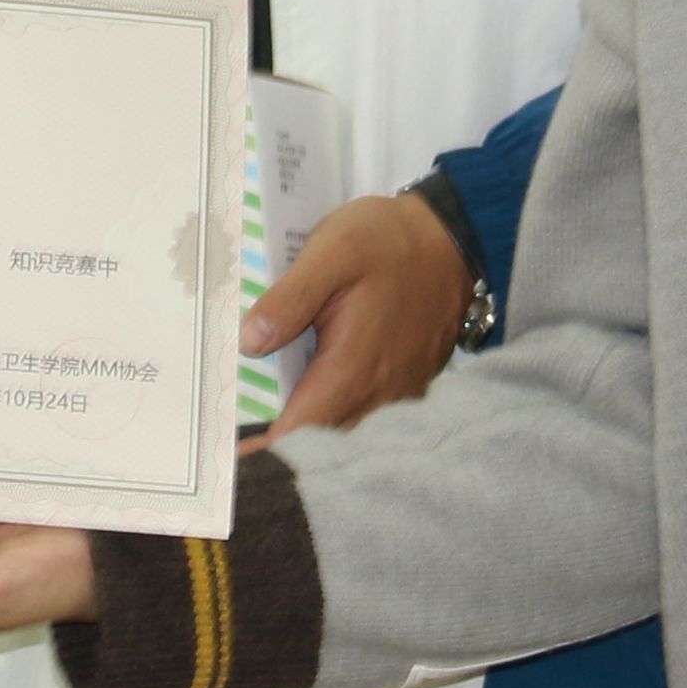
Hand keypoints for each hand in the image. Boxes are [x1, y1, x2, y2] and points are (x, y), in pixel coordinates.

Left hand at [239, 187, 474, 441]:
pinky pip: (369, 413)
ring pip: (347, 428)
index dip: (265, 444)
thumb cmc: (388, 242)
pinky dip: (340, 413)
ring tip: (273, 417)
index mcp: (354, 368)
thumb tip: (250, 342)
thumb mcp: (331, 252)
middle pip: (323, 439)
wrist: (451, 237)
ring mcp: (400, 392)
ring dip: (314, 428)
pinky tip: (318, 393)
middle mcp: (380, 392)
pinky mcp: (410, 383)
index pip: (302, 430)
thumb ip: (289, 300)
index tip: (235, 450)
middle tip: (245, 433)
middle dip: (285, 439)